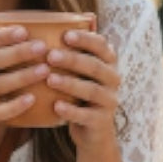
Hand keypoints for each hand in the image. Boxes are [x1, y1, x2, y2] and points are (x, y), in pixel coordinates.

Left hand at [45, 28, 120, 151]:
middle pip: (95, 67)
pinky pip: (87, 115)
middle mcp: (113, 80)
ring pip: (92, 90)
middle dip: (73, 60)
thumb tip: (49, 29)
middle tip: (50, 56)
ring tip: (50, 79)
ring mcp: (109, 101)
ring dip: (70, 83)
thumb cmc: (79, 94)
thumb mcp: (78, 73)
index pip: (102, 46)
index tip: (65, 35)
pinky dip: (71, 110)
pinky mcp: (101, 121)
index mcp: (108, 63)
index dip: (86, 39)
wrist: (92, 132)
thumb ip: (71, 53)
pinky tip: (56, 106)